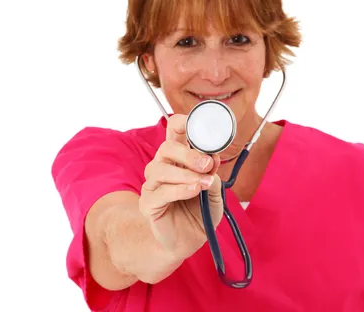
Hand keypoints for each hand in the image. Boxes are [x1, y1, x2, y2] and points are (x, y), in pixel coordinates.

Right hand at [138, 114, 223, 259]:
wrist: (189, 242)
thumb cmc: (200, 212)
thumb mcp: (215, 193)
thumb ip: (213, 176)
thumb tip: (213, 159)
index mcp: (179, 159)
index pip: (174, 131)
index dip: (183, 122)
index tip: (200, 127)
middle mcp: (163, 167)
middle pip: (166, 147)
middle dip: (188, 153)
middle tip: (206, 164)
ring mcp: (153, 185)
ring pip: (160, 169)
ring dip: (185, 174)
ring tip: (203, 183)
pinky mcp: (148, 203)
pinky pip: (160, 192)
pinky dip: (180, 189)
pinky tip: (194, 191)